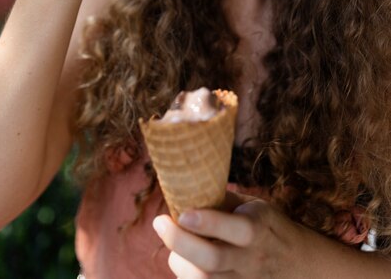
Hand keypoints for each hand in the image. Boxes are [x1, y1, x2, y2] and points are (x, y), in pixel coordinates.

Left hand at [153, 193, 306, 278]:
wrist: (298, 264)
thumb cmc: (268, 226)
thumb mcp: (254, 206)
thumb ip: (223, 202)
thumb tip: (185, 189)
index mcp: (259, 229)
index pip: (237, 230)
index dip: (208, 223)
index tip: (182, 213)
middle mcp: (251, 260)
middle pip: (212, 260)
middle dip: (180, 242)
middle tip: (160, 222)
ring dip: (179, 262)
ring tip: (174, 244)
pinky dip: (187, 277)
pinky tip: (185, 263)